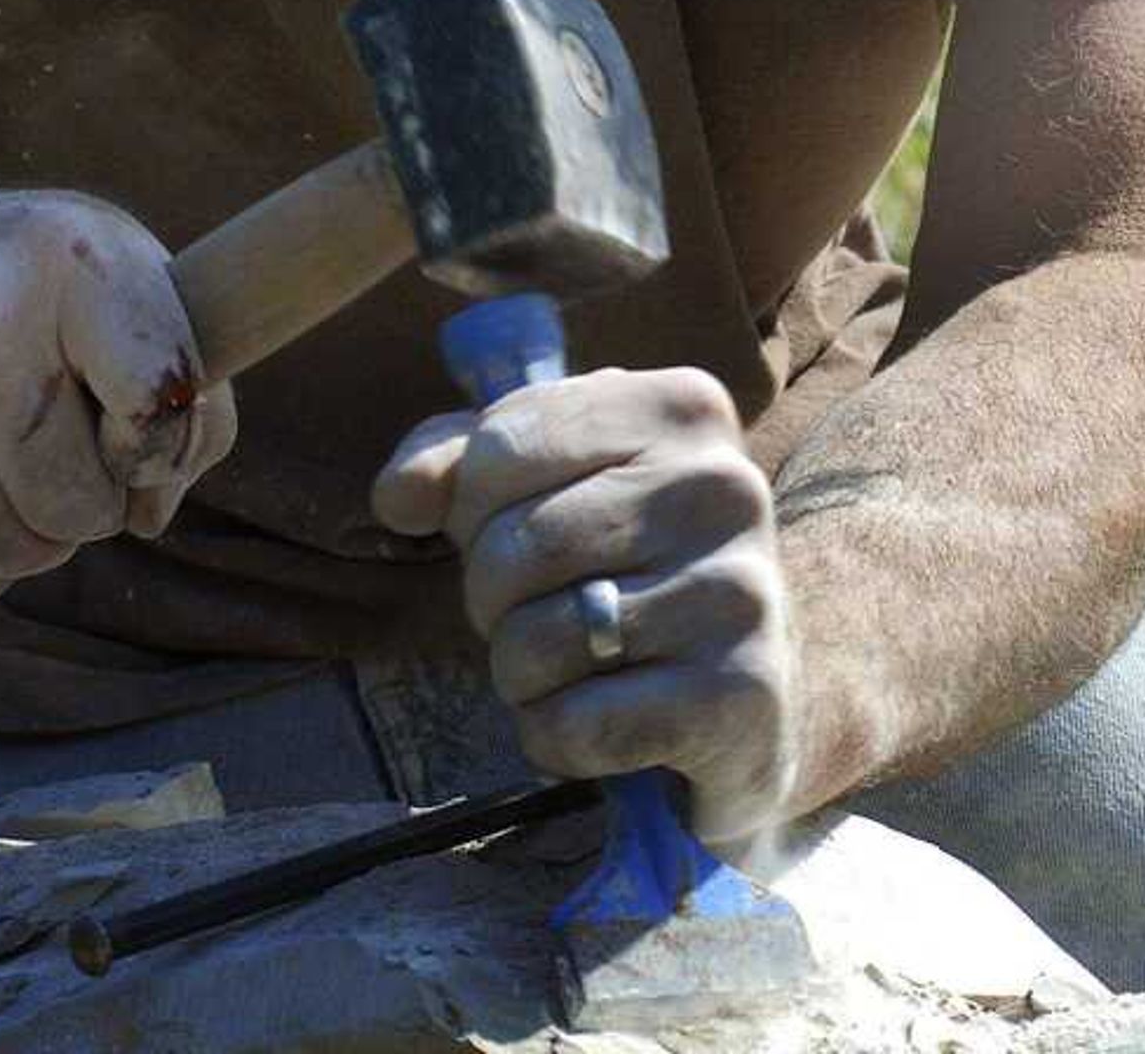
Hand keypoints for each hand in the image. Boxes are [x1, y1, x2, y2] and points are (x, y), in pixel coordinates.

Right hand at [0, 178, 235, 602]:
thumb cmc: (25, 282)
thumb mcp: (119, 281)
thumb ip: (180, 389)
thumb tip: (150, 511)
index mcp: (72, 262)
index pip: (158, 398)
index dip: (163, 444)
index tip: (137, 430)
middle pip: (73, 504)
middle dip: (87, 509)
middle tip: (68, 466)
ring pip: (2, 553)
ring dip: (24, 543)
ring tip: (11, 479)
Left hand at [372, 365, 795, 844]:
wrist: (745, 696)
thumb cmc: (626, 568)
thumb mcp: (549, 484)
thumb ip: (460, 462)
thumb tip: (399, 496)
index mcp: (681, 407)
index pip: (503, 442)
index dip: (473, 506)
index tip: (514, 530)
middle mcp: (725, 483)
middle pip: (513, 546)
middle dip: (491, 599)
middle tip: (538, 613)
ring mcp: (740, 589)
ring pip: (537, 640)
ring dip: (521, 674)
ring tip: (572, 666)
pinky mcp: (740, 694)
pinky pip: (575, 724)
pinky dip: (555, 736)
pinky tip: (600, 721)